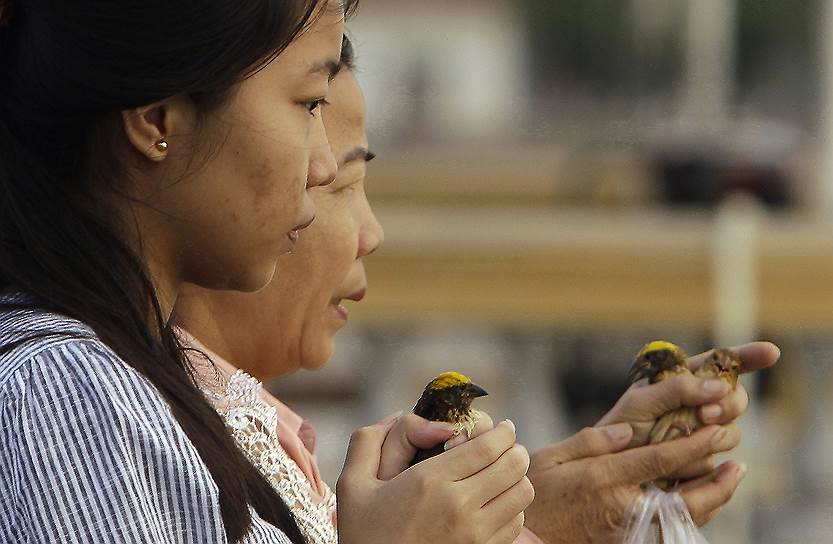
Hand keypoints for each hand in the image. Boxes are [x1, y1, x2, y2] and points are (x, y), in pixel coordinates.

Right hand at [338, 417, 533, 543]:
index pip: (490, 445)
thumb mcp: (353, 484)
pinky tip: (493, 503)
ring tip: (499, 474)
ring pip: (523, 493)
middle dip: (513, 449)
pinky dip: (512, 507)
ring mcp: (476, 535)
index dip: (502, 431)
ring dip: (516, 478)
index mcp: (431, 482)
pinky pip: (517, 522)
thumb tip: (397, 413)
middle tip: (502, 447)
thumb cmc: (364, 534)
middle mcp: (460, 507)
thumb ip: (368, 441)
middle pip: (515, 465)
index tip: (500, 427)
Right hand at [525, 423, 744, 543]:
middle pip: (683, 498)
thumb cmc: (536, 493)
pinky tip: (705, 498)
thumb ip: (590, 441)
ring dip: (713, 499)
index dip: (693, 445)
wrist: (525, 535)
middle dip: (716, 481)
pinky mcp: (627, 541)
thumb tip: (627, 430)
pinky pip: (670, 530)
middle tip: (738, 461)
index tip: (717, 431)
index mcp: (602, 477)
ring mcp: (627, 528)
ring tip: (731, 476)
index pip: (658, 460)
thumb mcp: (552, 458)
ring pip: (682, 518)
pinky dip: (694, 514)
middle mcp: (620, 505)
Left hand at [597, 341, 778, 448]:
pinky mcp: (704, 460)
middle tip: (705, 415)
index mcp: (682, 381)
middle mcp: (698, 404)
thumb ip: (678, 390)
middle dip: (727, 405)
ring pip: (731, 432)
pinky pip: (718, 461)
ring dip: (711, 435)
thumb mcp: (641, 402)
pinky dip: (699, 460)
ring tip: (680, 440)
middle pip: (736, 398)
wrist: (609, 469)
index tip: (771, 353)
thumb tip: (720, 386)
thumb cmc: (620, 429)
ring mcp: (703, 433)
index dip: (748, 356)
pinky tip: (677, 463)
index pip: (721, 364)